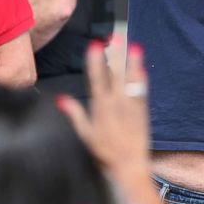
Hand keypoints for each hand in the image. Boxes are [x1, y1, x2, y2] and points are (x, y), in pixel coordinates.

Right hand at [56, 36, 149, 181]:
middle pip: (116, 74)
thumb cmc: (104, 153)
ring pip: (131, 79)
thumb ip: (75, 115)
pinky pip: (142, 91)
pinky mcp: (143, 111)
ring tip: (133, 45)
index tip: (95, 45)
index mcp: (101, 108)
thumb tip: (61, 98)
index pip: (97, 79)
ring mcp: (132, 106)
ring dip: (132, 61)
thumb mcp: (85, 135)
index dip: (96, 61)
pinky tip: (141, 67)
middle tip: (116, 36)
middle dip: (116, 54)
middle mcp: (117, 103)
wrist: (130, 168)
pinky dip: (141, 78)